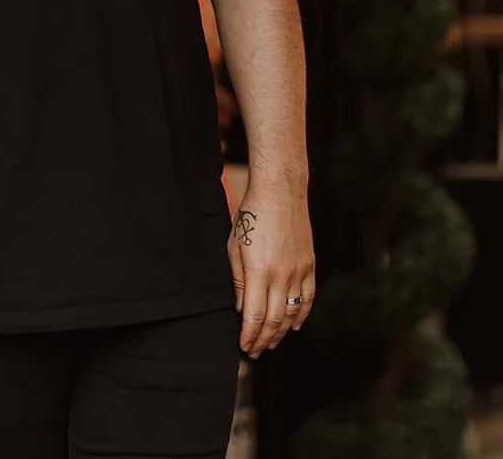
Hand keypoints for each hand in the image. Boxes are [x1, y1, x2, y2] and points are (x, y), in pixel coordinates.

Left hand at [228, 186, 314, 357]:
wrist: (280, 192)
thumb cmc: (251, 215)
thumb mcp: (234, 247)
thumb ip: (237, 281)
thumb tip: (240, 309)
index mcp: (259, 272)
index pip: (254, 316)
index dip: (249, 336)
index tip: (243, 347)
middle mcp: (281, 276)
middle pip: (274, 320)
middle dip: (263, 340)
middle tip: (254, 352)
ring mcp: (298, 271)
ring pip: (291, 313)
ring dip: (280, 332)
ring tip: (270, 343)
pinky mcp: (309, 265)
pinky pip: (307, 298)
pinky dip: (301, 315)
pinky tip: (292, 326)